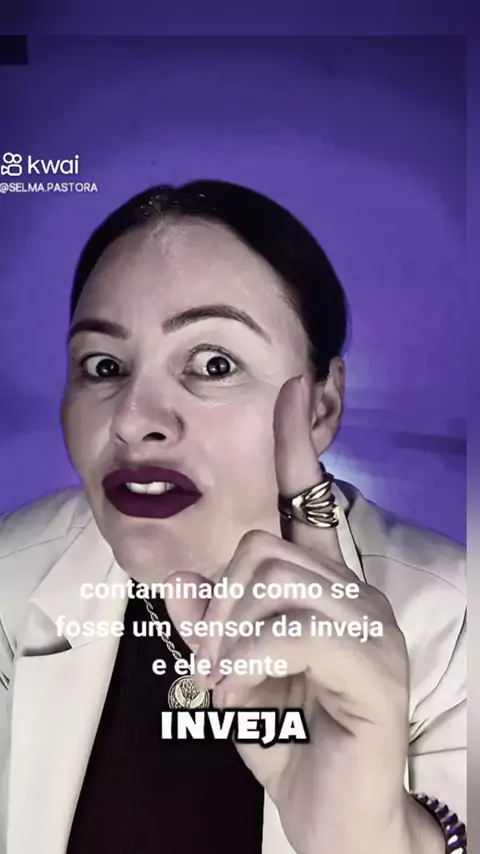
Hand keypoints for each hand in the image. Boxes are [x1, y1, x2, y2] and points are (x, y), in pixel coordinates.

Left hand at [167, 376, 440, 853]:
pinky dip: (249, 661)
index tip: (290, 388)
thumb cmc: (291, 741)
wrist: (339, 816)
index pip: (310, 500)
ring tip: (220, 684)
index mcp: (324, 586)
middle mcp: (354, 592)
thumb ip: (210, 626)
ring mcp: (370, 625)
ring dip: (229, 634)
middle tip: (208, 657)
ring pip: (275, 582)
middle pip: (263, 546)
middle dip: (218, 599)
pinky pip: (295, 631)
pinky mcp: (374, 666)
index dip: (296, 443)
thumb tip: (182, 580)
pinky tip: (233, 697)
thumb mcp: (234, 674)